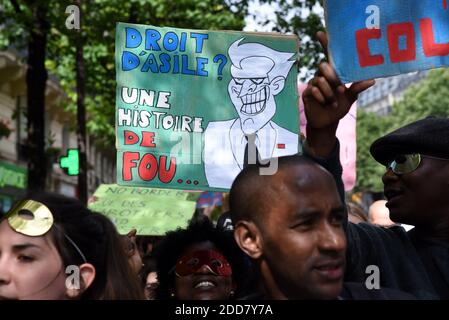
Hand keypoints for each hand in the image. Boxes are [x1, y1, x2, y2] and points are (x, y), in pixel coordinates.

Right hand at [302, 31, 374, 155]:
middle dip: (332, 76)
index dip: (324, 43)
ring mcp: (313, 84)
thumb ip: (358, 87)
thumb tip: (372, 80)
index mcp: (333, 73)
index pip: (328, 55)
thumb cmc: (339, 107)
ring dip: (329, 92)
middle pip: (324, 66)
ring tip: (333, 102)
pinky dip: (322, 97)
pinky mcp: (307, 93)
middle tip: (340, 88)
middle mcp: (322, 75)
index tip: (320, 33)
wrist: (327, 122)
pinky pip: (313, 89)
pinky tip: (325, 104)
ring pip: (319, 79)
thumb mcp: (351, 97)